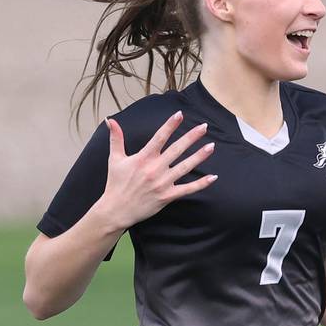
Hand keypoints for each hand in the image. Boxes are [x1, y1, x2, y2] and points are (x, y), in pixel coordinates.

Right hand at [101, 111, 216, 229]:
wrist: (116, 210)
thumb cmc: (115, 183)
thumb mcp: (114, 159)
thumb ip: (116, 138)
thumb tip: (111, 120)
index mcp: (143, 158)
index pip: (159, 137)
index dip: (170, 125)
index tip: (180, 114)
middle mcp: (155, 169)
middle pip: (177, 149)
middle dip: (192, 137)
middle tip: (204, 127)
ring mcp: (162, 183)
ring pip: (185, 167)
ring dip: (199, 156)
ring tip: (211, 146)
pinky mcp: (167, 196)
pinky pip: (187, 189)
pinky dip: (201, 184)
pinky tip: (213, 177)